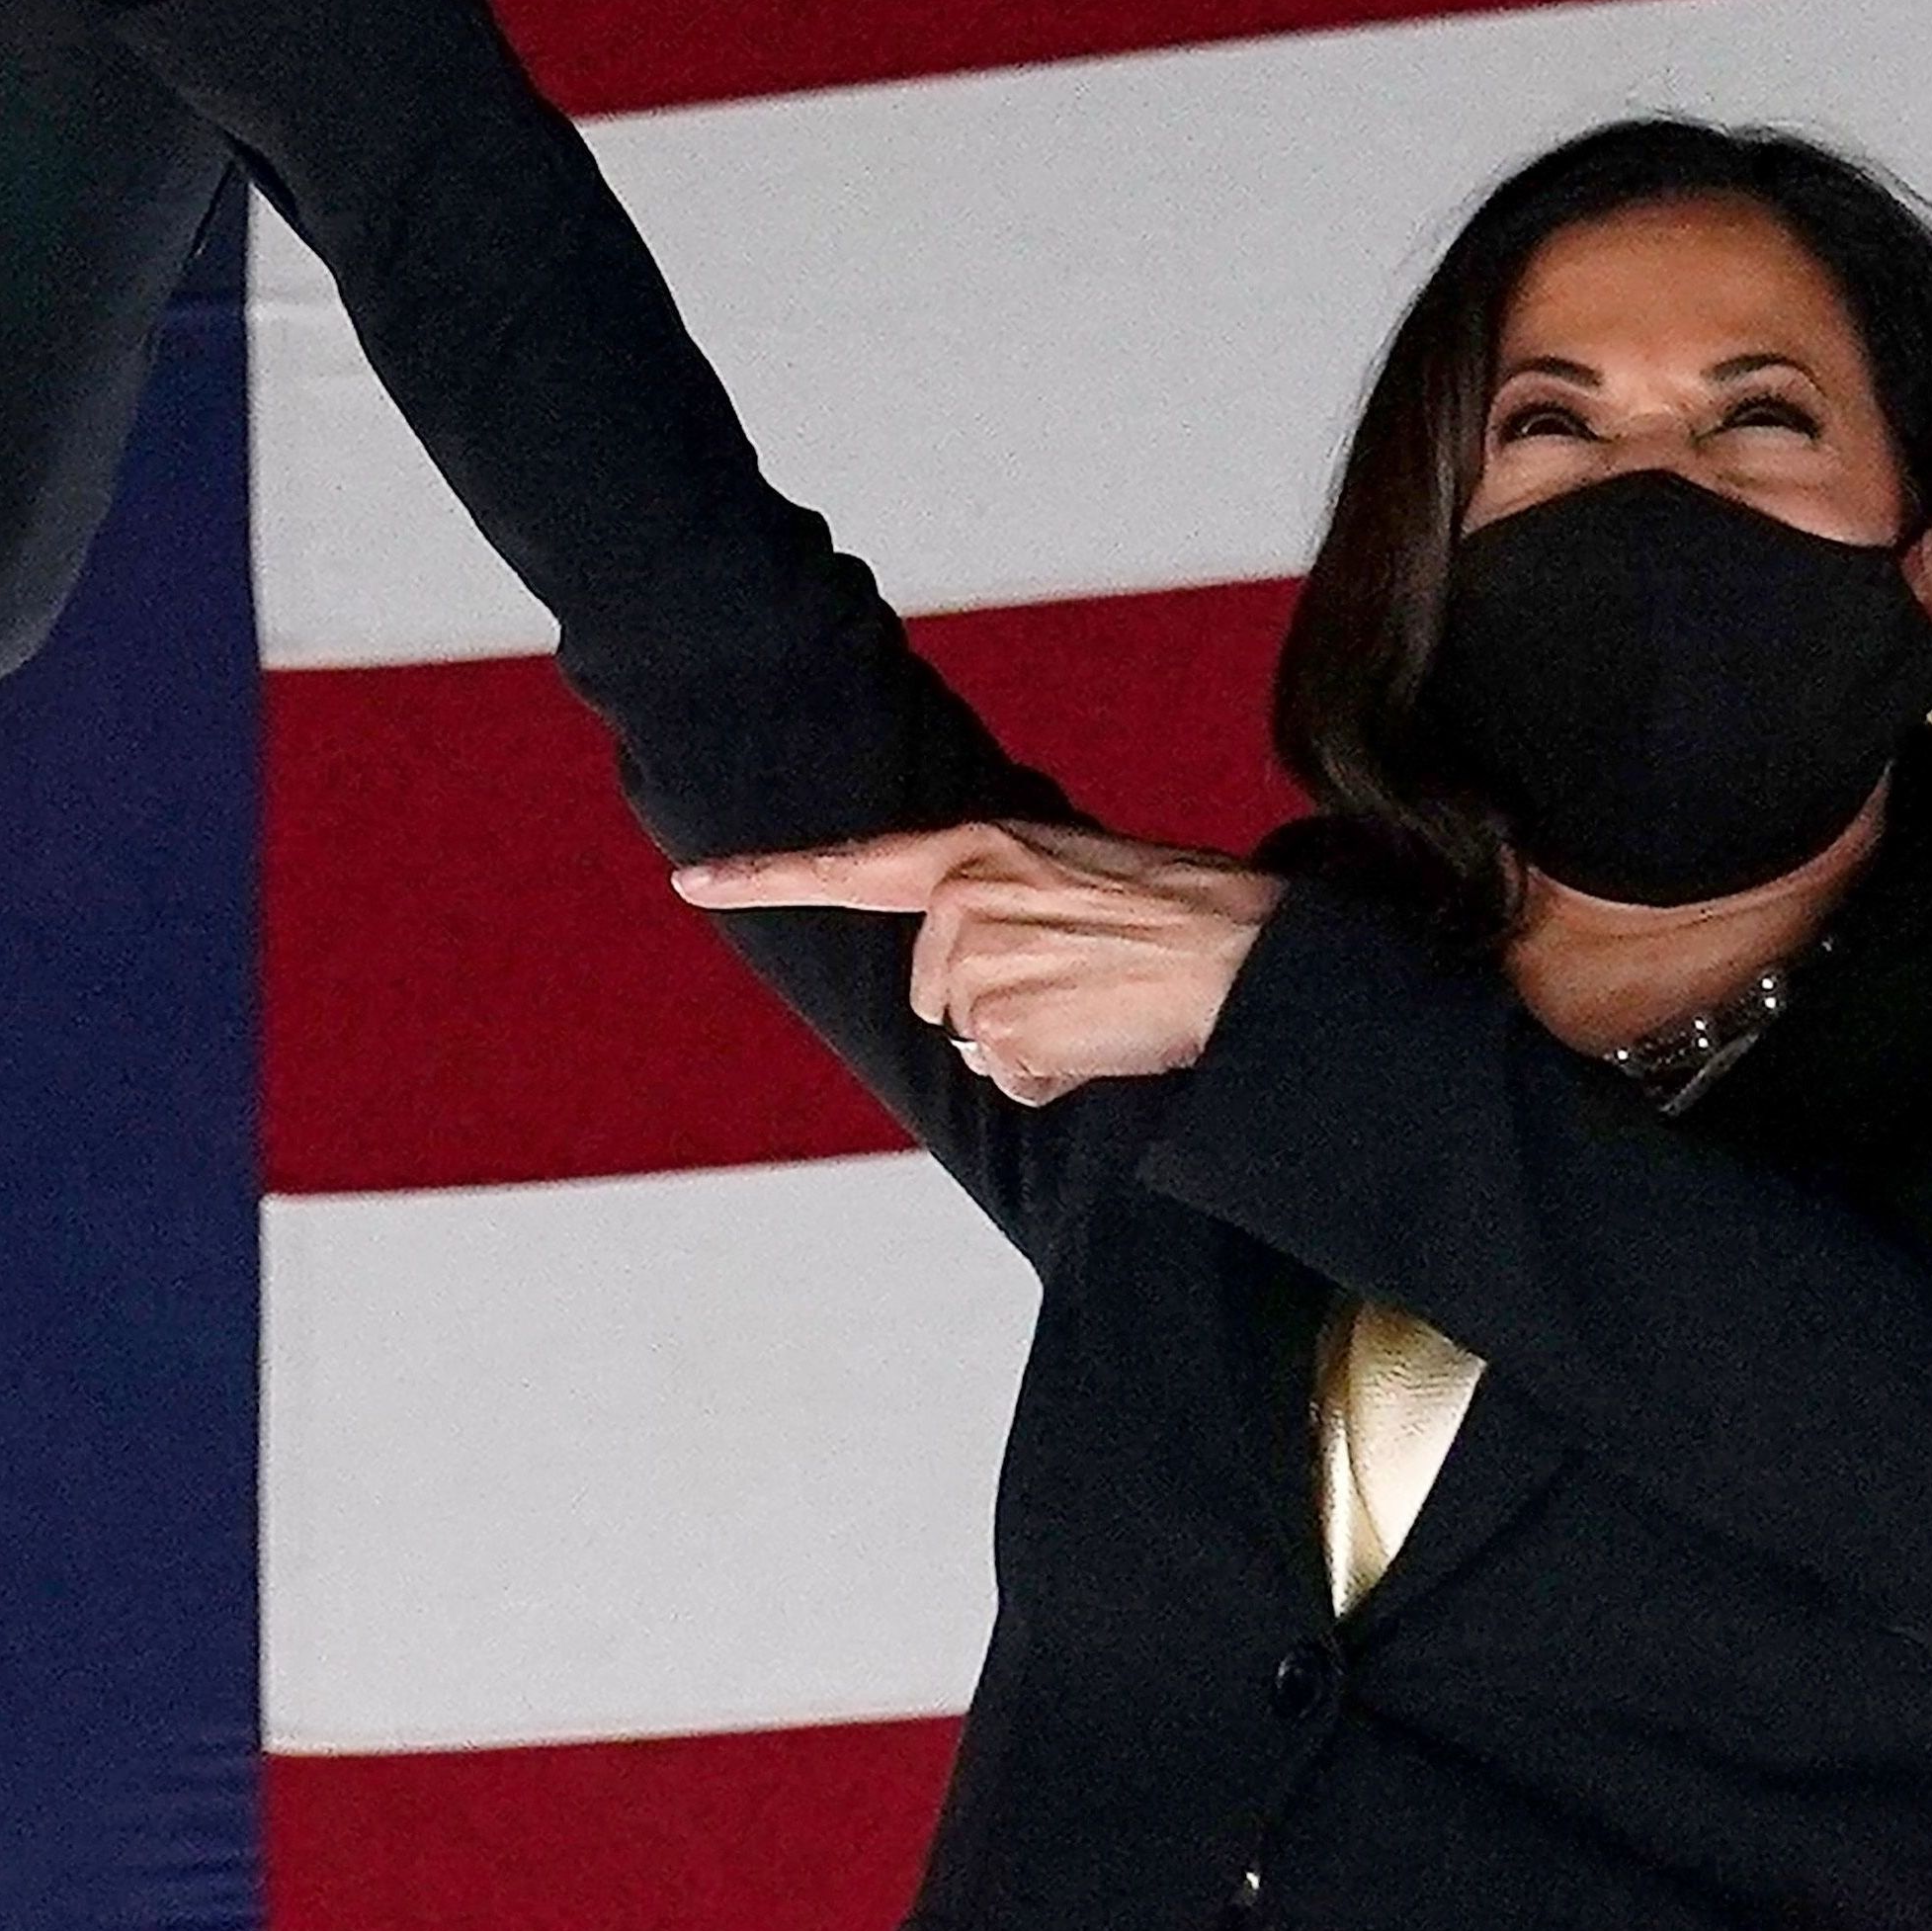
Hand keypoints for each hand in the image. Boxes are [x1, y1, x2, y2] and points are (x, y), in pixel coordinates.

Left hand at [675, 821, 1283, 1106]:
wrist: (1241, 950)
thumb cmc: (1175, 908)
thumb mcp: (1069, 871)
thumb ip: (999, 900)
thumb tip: (959, 990)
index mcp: (972, 850)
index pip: (847, 866)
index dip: (761, 879)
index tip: (690, 882)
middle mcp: (959, 902)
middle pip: (933, 992)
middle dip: (996, 1003)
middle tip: (1080, 981)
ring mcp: (976, 968)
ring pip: (974, 1041)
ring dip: (1033, 1043)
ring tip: (1100, 1005)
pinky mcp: (1005, 1030)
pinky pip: (1013, 1080)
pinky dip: (1057, 1077)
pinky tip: (1104, 1038)